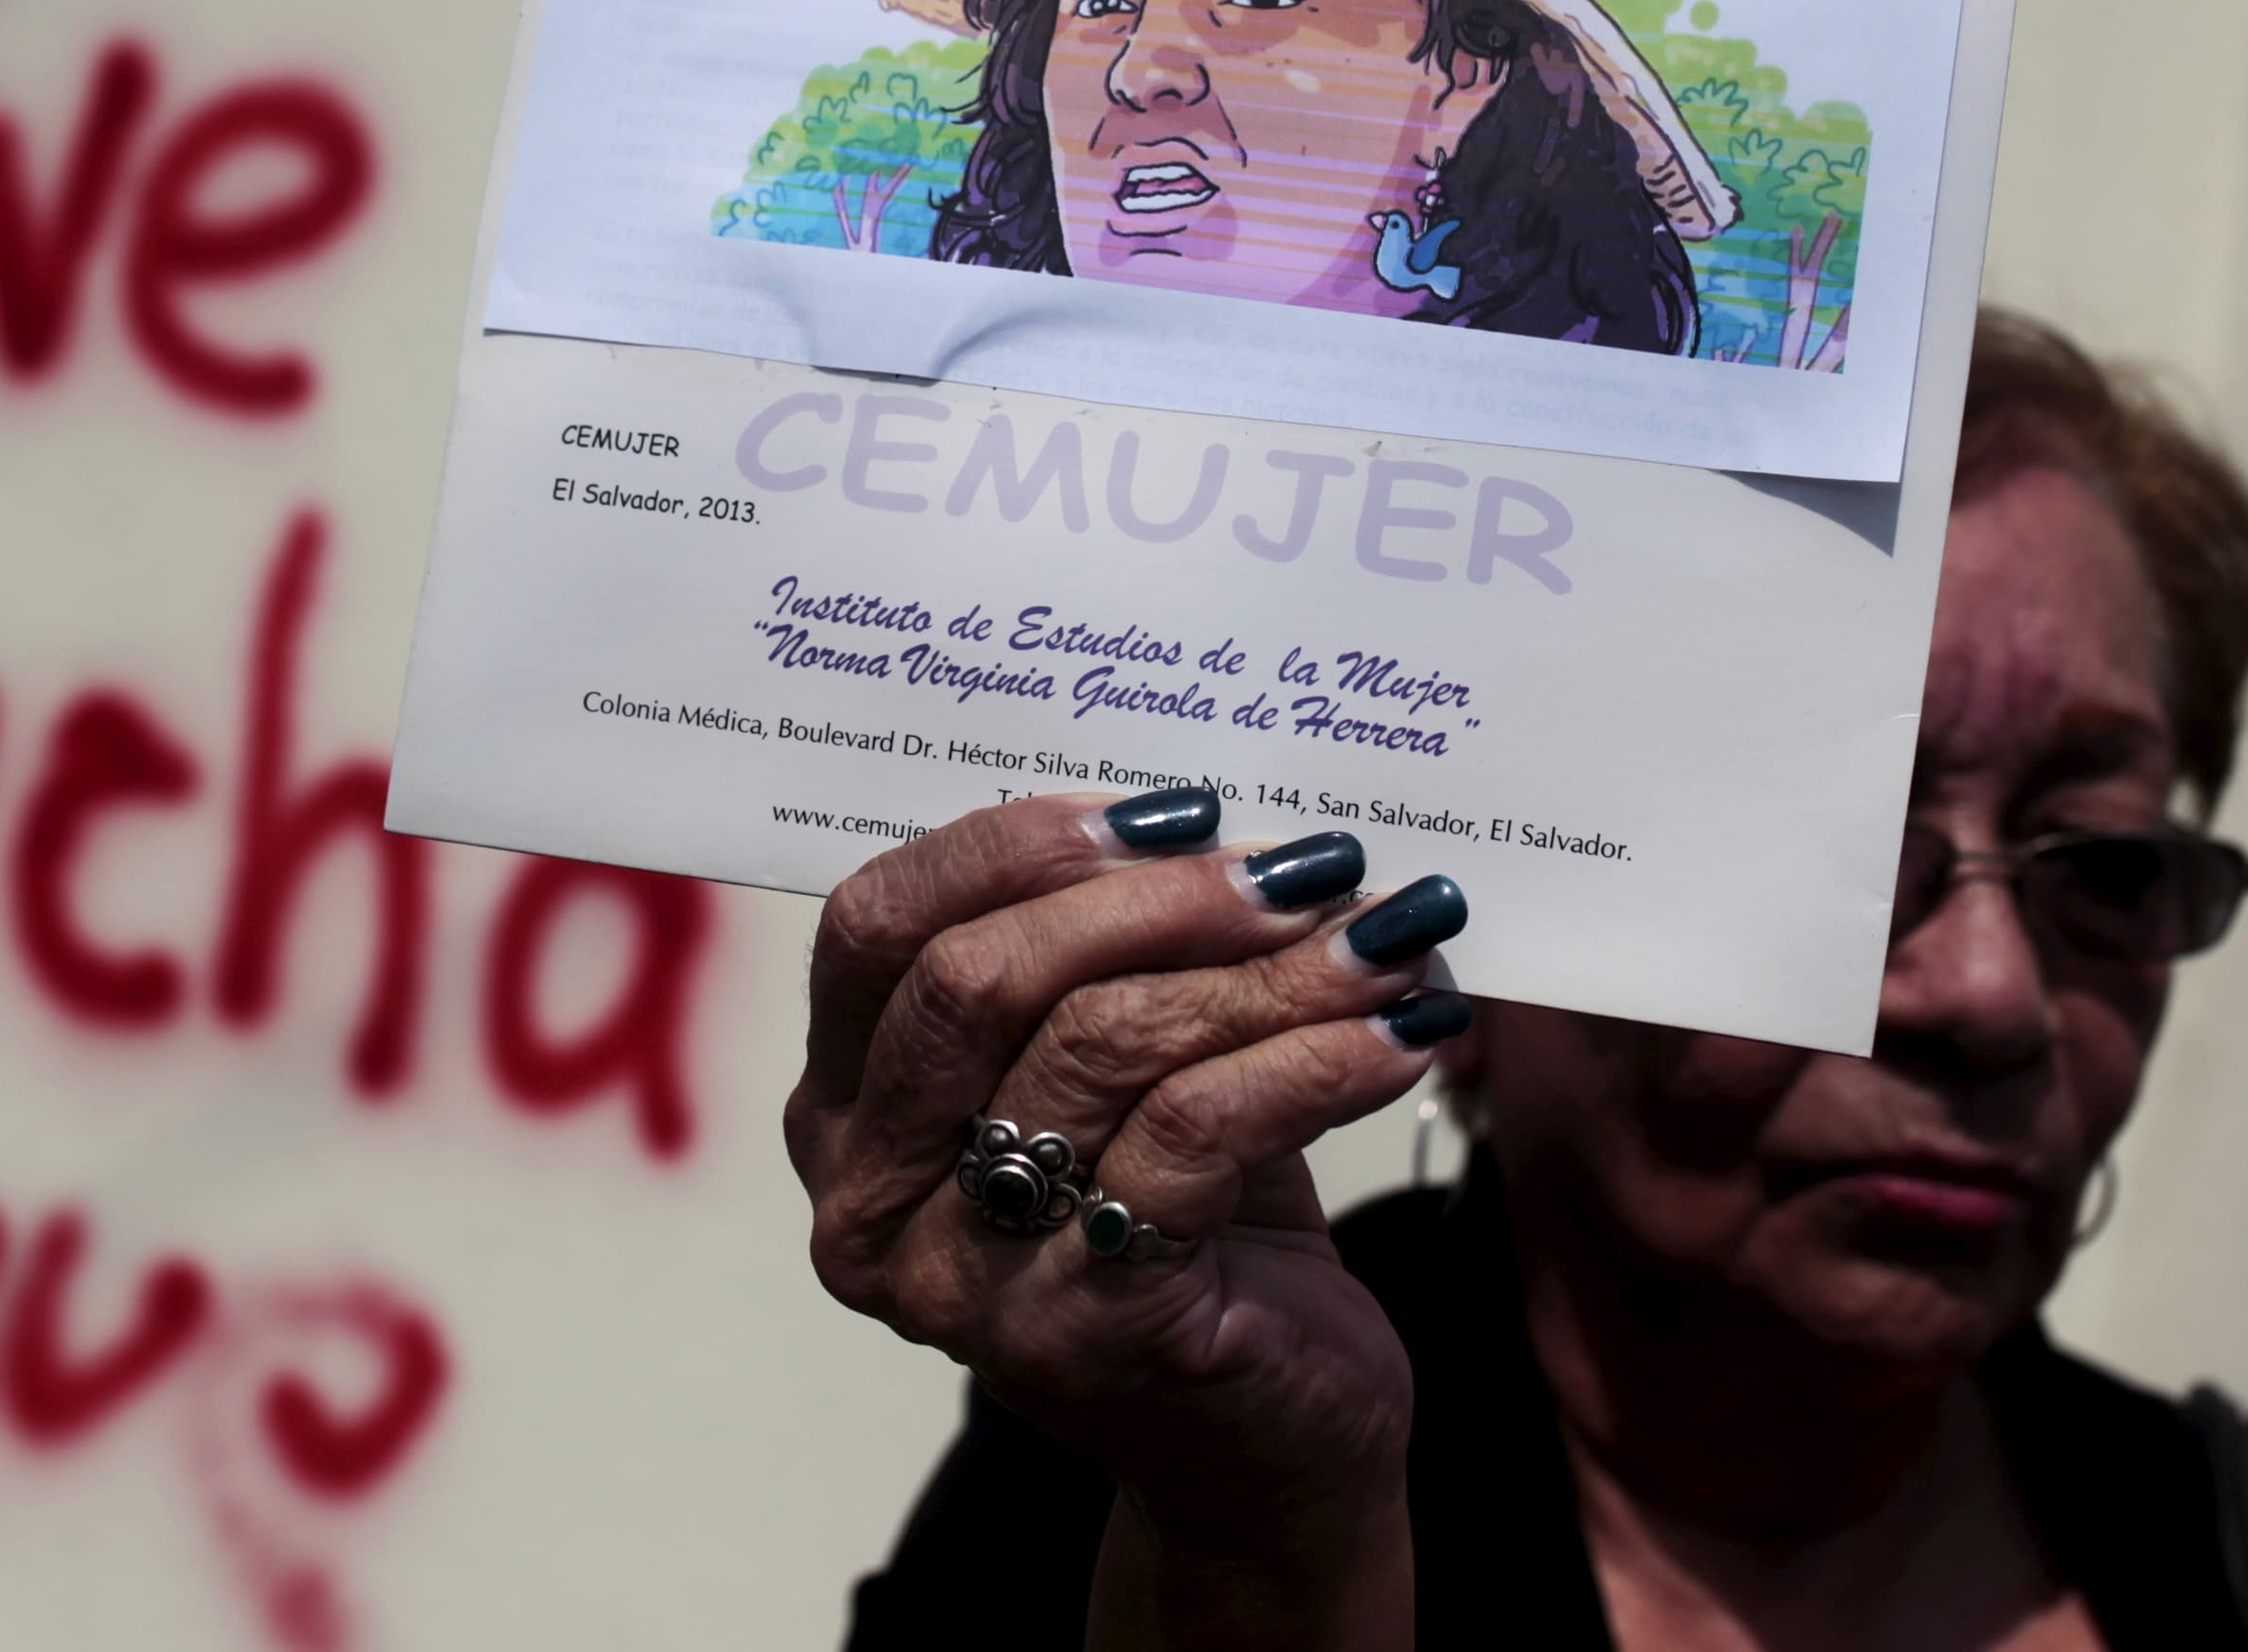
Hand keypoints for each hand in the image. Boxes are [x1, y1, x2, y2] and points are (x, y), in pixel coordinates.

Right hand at [786, 788, 1469, 1648]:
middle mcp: (867, 1201)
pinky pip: (1194, 1137)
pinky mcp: (1086, 1332)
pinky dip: (1315, 1062)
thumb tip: (1229, 801)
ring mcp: (962, 1280)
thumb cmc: (1187, 1220)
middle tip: (1306, 866)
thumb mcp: (1113, 1070)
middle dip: (1158, 900)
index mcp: (842, 1107)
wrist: (1264, 1446)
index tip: (1176, 807)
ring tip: (1387, 938)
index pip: (877, 924)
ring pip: (1102, 1049)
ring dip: (1269, 974)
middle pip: (979, 979)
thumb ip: (1107, 949)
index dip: (1015, 844)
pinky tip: (1405, 1031)